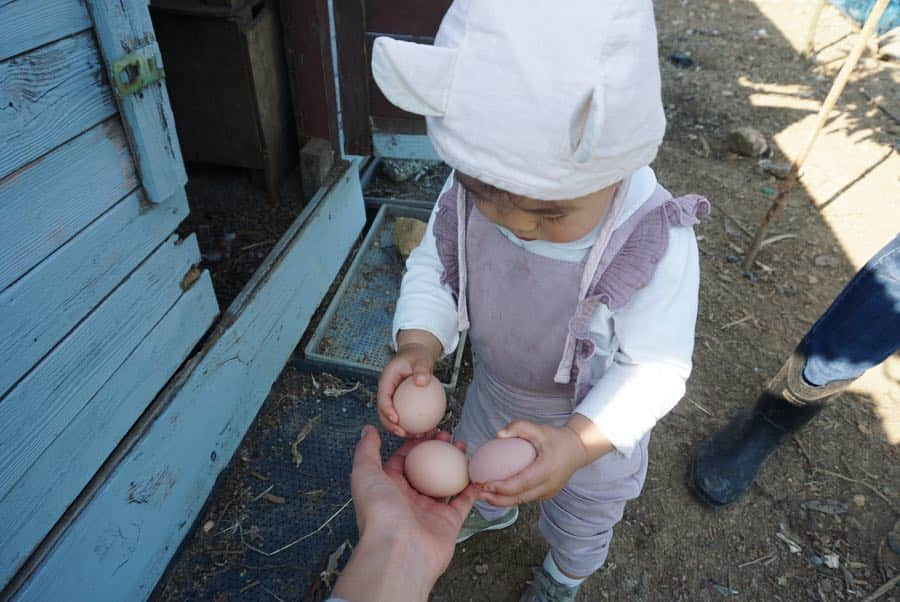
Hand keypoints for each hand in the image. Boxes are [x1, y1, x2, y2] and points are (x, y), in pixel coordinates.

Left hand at [333, 426, 477, 600]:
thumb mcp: (365, 474)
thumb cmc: (379, 512)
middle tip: (449, 436)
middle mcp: (409, 499)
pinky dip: (472, 487)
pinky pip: (463, 502)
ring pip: (446, 482)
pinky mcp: (449, 523)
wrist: (398, 551)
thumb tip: (369, 429)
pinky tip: (479, 470)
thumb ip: (367, 450)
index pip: (404, 460)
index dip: (416, 444)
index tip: (429, 429)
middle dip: (438, 451)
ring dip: (456, 464)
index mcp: (390, 488)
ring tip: (463, 446)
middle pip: (427, 469)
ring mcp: (430, 511)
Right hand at [377, 330, 441, 437]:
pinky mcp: (401, 404)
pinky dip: (412, 425)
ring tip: (415, 436)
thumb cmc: (417, 356)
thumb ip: (422, 369)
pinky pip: (405, 416)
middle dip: (390, 426)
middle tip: (403, 434)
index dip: (386, 410)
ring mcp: (393, 399)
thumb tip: (422, 382)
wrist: (416, 356)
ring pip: (393, 418)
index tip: (396, 420)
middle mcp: (387, 392)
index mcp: (386, 381)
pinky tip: (424, 431)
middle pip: (383, 412)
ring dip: (401, 429)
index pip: (383, 397)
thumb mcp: (421, 359)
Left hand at [477, 415, 613, 505]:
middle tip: (478, 493)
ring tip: (483, 495)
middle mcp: (549, 485)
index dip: (502, 487)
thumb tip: (498, 435)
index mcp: (547, 469)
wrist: (577, 449)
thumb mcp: (538, 428)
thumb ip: (519, 427)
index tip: (484, 485)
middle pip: (519, 498)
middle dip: (497, 499)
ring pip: (522, 501)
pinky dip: (511, 498)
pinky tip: (497, 493)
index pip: (521, 483)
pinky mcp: (547, 494)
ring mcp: (549, 492)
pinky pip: (527, 498)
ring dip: (502, 501)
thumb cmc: (556, 438)